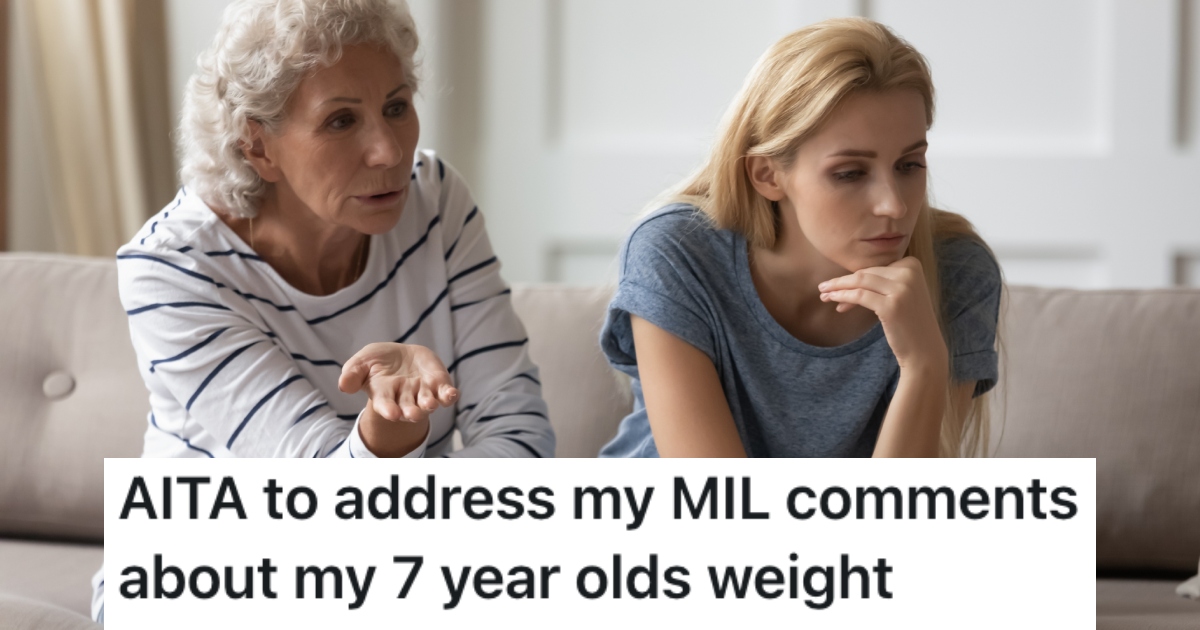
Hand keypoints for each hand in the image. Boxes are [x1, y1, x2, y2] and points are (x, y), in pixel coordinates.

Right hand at [339, 342, 458, 422]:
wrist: (400, 356)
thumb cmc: (377, 362)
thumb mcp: (361, 362)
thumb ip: (352, 373)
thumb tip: (343, 385)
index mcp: (384, 394)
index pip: (385, 405)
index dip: (389, 410)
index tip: (392, 414)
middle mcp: (405, 397)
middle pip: (408, 408)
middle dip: (411, 412)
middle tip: (412, 415)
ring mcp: (423, 392)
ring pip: (427, 402)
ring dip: (429, 404)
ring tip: (430, 404)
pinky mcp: (438, 384)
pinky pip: (445, 394)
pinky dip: (449, 395)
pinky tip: (452, 394)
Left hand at [817, 256, 947, 372]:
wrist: (924, 349)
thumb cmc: (908, 322)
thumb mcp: (900, 294)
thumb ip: (882, 281)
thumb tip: (847, 278)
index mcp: (912, 265)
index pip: (875, 268)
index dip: (855, 278)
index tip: (839, 288)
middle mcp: (909, 273)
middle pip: (866, 273)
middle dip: (842, 282)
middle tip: (823, 288)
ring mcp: (901, 289)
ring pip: (860, 282)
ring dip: (837, 288)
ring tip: (823, 295)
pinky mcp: (891, 305)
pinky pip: (859, 296)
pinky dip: (842, 297)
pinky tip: (834, 303)